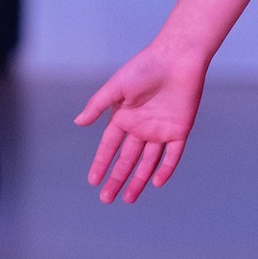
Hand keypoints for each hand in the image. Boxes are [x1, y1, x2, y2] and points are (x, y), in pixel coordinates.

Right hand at [75, 43, 207, 203]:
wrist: (177, 58)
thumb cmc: (144, 68)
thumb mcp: (116, 87)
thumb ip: (98, 105)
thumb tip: (78, 123)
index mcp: (124, 118)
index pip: (109, 147)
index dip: (101, 163)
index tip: (93, 181)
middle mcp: (141, 128)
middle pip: (127, 159)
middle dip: (117, 179)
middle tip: (106, 199)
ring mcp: (160, 131)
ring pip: (148, 162)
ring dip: (138, 180)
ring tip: (128, 199)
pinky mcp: (180, 130)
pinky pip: (172, 155)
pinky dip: (165, 169)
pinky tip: (155, 183)